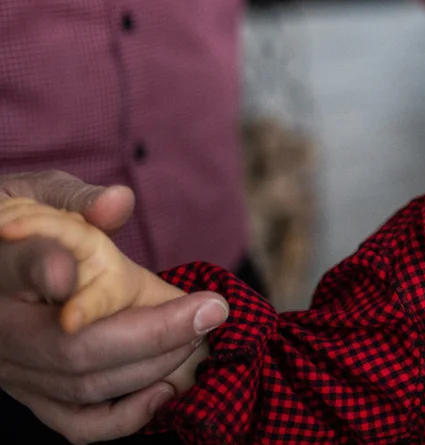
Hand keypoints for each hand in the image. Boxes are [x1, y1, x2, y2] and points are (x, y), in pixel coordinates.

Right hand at [0, 171, 228, 442]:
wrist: (1, 259)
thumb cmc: (28, 222)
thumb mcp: (43, 195)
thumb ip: (78, 199)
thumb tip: (117, 202)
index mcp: (0, 265)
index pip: (19, 265)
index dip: (44, 268)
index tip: (74, 271)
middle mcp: (1, 327)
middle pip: (71, 347)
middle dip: (153, 332)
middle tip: (211, 310)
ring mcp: (13, 368)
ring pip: (83, 385)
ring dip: (154, 364)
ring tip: (201, 331)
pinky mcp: (31, 395)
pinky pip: (77, 422)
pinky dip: (126, 416)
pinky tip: (166, 389)